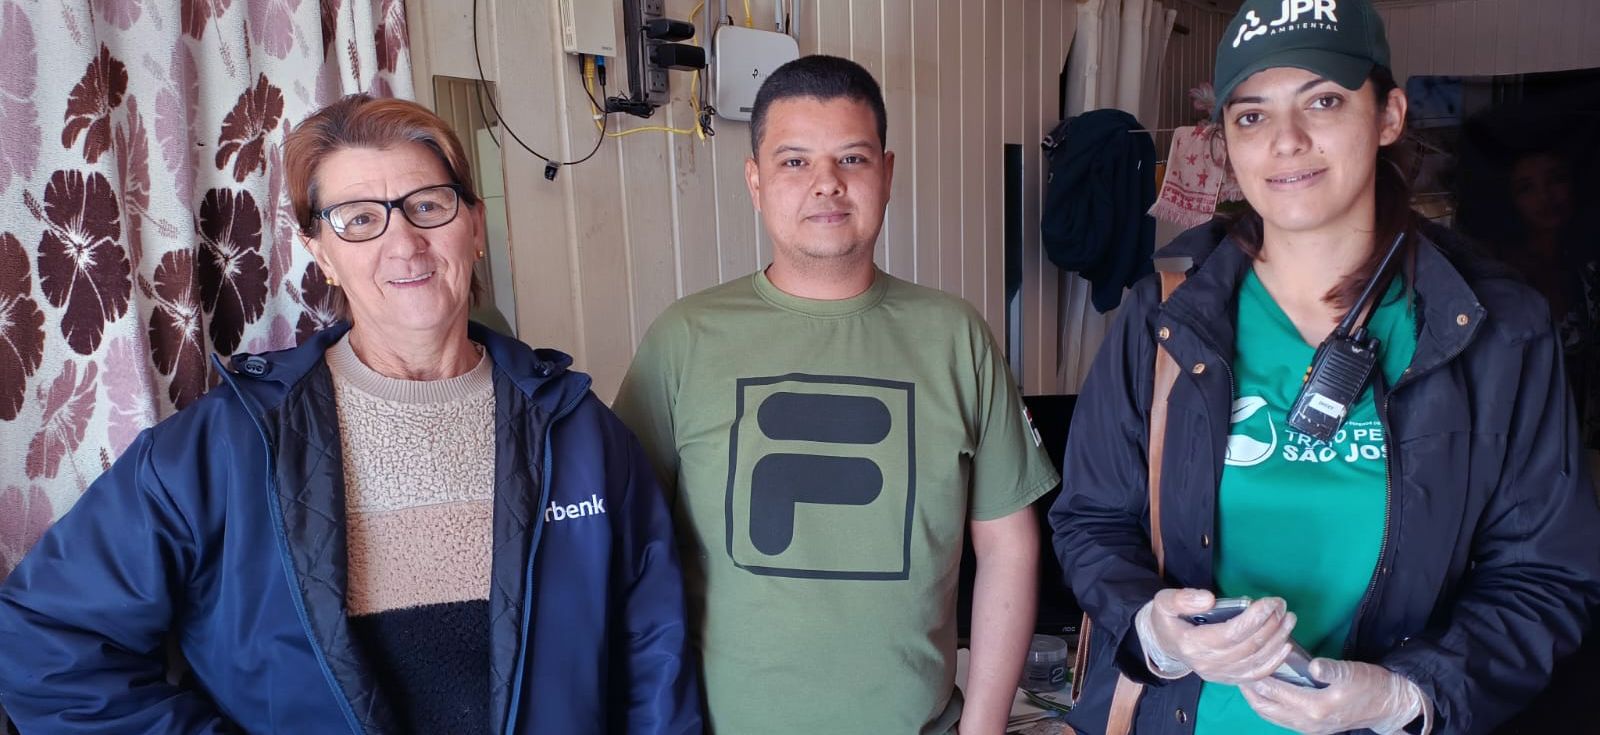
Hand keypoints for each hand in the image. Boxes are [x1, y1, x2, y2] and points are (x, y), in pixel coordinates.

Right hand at [1136, 589, 1296, 684]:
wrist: (1164, 643)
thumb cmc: (1167, 619)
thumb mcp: (1164, 601)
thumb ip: (1182, 598)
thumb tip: (1209, 599)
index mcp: (1191, 644)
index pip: (1230, 633)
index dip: (1254, 618)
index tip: (1270, 602)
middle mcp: (1207, 664)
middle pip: (1248, 647)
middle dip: (1270, 624)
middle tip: (1281, 604)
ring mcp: (1220, 675)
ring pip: (1256, 661)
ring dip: (1277, 639)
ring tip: (1288, 619)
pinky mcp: (1229, 679)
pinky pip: (1257, 675)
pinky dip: (1275, 661)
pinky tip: (1286, 645)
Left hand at [1241, 658, 1423, 734]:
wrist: (1389, 706)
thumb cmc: (1371, 685)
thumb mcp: (1352, 672)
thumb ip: (1331, 670)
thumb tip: (1313, 665)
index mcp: (1315, 707)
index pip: (1275, 691)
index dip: (1257, 676)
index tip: (1242, 662)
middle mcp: (1307, 722)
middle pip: (1266, 708)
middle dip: (1249, 691)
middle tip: (1237, 672)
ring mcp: (1309, 727)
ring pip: (1272, 716)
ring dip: (1257, 700)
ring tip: (1246, 682)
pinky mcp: (1313, 727)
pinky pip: (1282, 718)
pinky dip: (1270, 706)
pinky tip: (1267, 692)